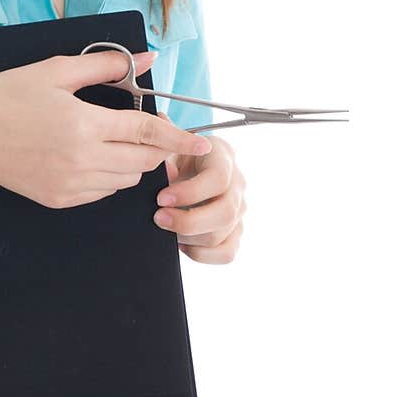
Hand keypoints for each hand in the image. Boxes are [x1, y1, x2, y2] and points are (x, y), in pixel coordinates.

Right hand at [0, 49, 213, 209]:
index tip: (201, 141)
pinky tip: (92, 156)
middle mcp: (83, 160)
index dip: (177, 136)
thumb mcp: (53, 71)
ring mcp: (72, 185)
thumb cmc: (5, 99)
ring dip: (133, 162)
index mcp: (84, 125)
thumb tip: (145, 58)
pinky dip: (109, 176)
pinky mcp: (60, 199)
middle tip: (150, 128)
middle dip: (156, 147)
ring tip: (115, 139)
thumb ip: (104, 66)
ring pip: (125, 180)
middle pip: (143, 161)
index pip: (146, 133)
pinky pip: (102, 192)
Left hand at [152, 111, 246, 263]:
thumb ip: (163, 143)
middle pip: (225, 212)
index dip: (190, 192)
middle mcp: (237, 184)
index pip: (218, 179)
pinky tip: (182, 242)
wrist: (183, 168)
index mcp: (223, 157)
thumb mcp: (168, 143)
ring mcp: (238, 211)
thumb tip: (162, 152)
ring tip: (165, 227)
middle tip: (158, 218)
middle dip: (188, 220)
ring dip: (189, 237)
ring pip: (223, 235)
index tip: (160, 197)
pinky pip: (227, 253)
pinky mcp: (234, 233)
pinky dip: (201, 253)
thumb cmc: (174, 155)